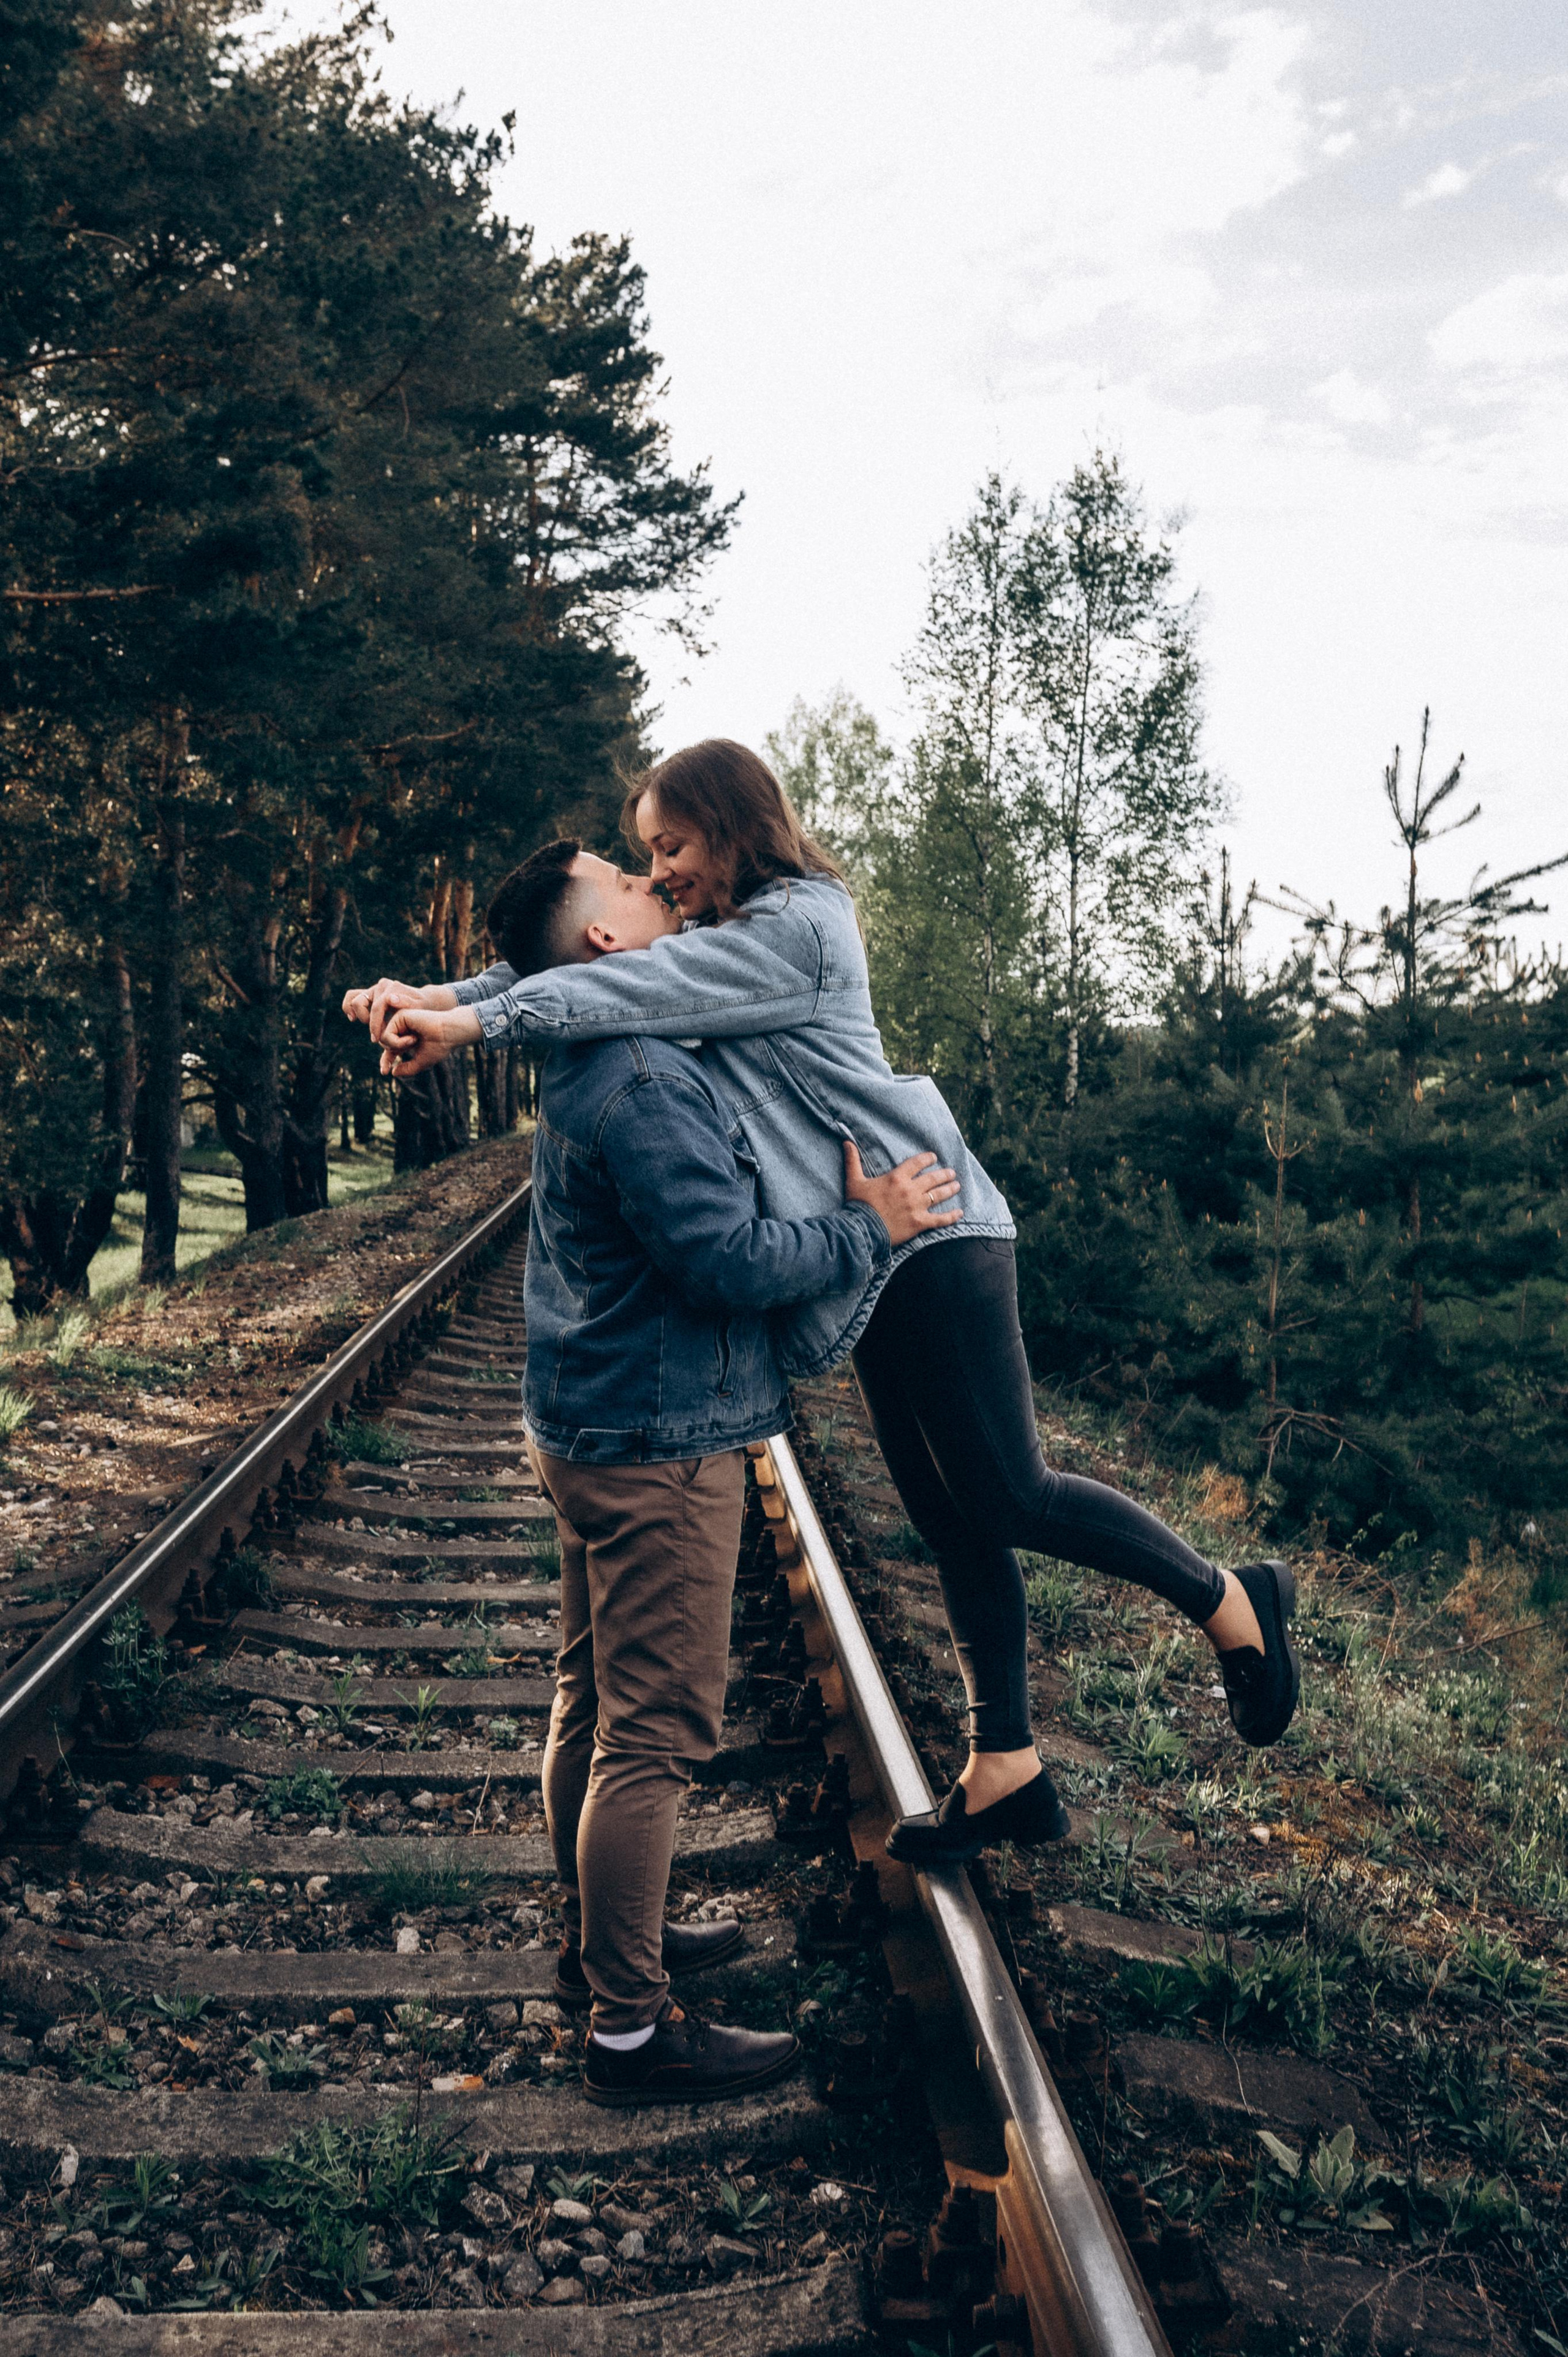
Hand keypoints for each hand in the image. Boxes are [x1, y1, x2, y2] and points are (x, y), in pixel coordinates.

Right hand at [342, 977, 425, 1032]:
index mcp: (392, 988)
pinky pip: (353, 997)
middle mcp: (382, 986)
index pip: (376, 1008)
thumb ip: (406, 1003)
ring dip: (356, 1013)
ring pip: (352, 997)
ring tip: (363, 1023)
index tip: (376, 1039)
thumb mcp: (418, 1008)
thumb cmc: (422, 1009)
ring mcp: (374, 988)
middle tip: (376, 1033)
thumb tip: (389, 998)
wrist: (424, 1002)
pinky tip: (353, 1018)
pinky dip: (350, 1007)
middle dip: (366, 1021)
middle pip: (360, 1002)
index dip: (374, 1025)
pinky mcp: (370, 993)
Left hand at [379, 1005, 482, 1077]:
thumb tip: (393, 1073)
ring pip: (383, 1039)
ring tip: (413, 1041)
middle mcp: (403, 1029)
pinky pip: (387, 1034)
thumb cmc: (439, 1047)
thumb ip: (408, 1069)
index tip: (384, 1072)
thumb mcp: (422, 1062)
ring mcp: (400, 1021)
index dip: (386, 1061)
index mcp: (407, 1038)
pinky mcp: (399, 1016)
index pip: (391, 1050)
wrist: (448, 1034)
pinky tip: (412, 1038)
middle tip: (406, 1052)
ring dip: (397, 1046)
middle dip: (390, 1053)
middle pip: (384, 1044)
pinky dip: (397, 1042)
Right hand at [843, 1140, 960, 1245]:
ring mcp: (917, 1207)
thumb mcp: (854, 1180)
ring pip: (938, 1195)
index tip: (934, 1157)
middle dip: (944, 1174)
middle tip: (951, 1172)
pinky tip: (960, 1213)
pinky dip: (951, 1216)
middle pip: (932, 1178)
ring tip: (957, 1186)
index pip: (916, 1163)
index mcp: (896, 1178)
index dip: (927, 1159)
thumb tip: (847, 1142)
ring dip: (950, 1189)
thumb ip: (853, 1161)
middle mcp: (910, 1190)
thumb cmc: (858, 1205)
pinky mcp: (919, 1223)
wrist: (862, 1229)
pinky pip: (940, 1219)